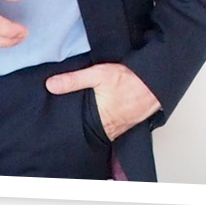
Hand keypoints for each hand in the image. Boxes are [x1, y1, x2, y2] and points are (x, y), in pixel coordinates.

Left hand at [45, 63, 160, 141]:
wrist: (154, 82)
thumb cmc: (128, 78)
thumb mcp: (97, 74)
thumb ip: (73, 80)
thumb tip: (51, 85)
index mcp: (100, 119)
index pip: (79, 128)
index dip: (70, 124)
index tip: (61, 120)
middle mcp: (110, 128)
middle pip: (89, 130)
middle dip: (81, 124)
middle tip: (72, 116)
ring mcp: (120, 127)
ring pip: (101, 130)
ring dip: (94, 124)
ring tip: (86, 115)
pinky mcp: (128, 123)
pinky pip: (113, 126)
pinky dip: (106, 121)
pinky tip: (103, 113)